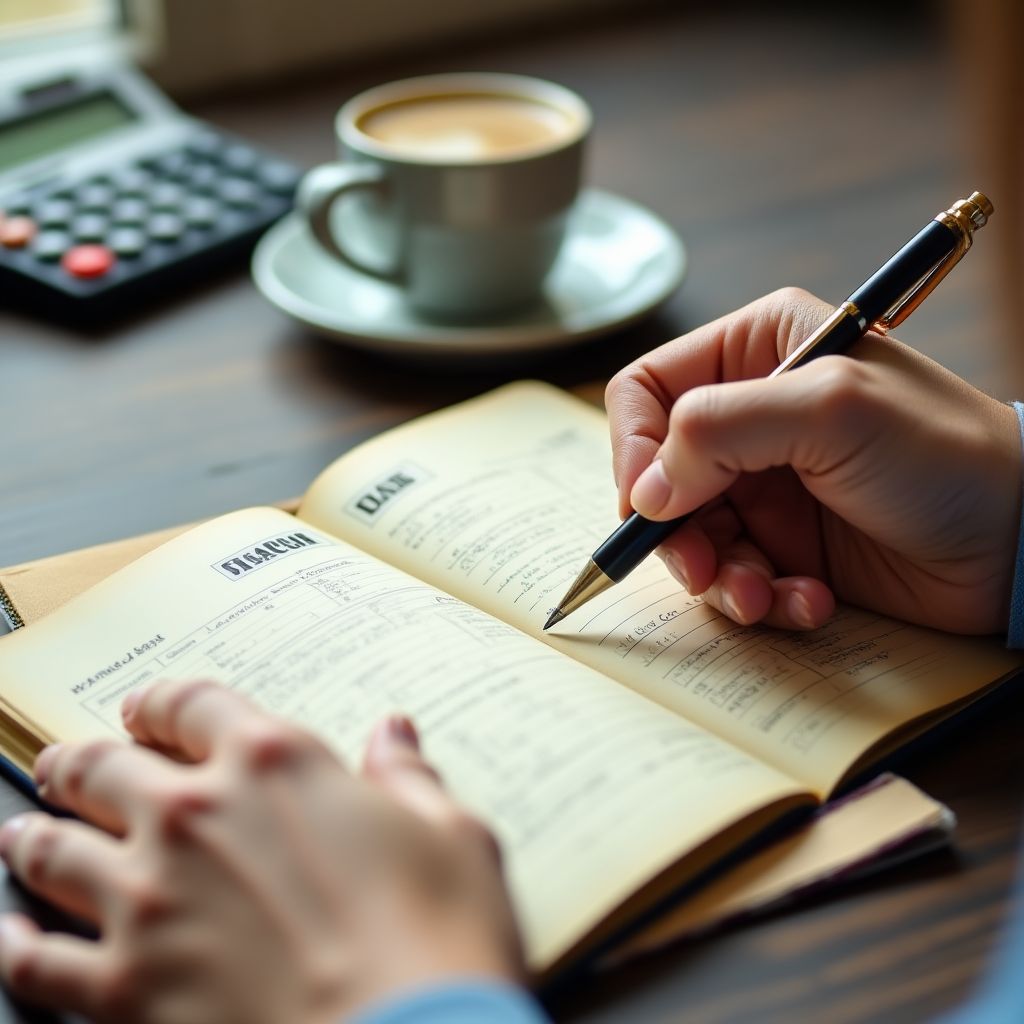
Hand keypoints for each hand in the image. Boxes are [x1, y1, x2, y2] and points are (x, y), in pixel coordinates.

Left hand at [0, 680, 522, 1022]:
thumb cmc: (439, 938)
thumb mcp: (450, 834)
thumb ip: (407, 777)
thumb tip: (394, 734)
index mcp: (272, 764)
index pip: (194, 704)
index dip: (164, 701)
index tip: (150, 710)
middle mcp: (196, 817)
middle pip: (105, 768)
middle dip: (83, 762)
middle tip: (70, 764)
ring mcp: (149, 902)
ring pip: (56, 851)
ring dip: (38, 834)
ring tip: (27, 829)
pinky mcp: (124, 989)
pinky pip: (38, 959)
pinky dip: (17, 942)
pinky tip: (13, 934)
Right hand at [605, 287, 1020, 633]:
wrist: (1021, 539)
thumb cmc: (943, 452)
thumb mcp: (829, 412)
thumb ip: (718, 430)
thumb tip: (645, 493)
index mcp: (756, 351)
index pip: (645, 391)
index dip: (633, 449)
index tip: (649, 507)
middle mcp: (752, 415)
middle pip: (659, 476)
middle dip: (676, 532)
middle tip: (704, 570)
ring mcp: (767, 482)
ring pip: (690, 535)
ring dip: (720, 576)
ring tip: (765, 596)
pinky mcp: (786, 541)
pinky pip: (735, 575)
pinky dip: (762, 598)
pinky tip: (810, 602)